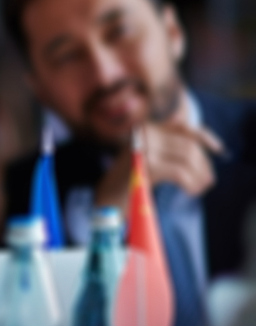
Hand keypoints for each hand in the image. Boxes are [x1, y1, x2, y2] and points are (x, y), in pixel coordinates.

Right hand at [95, 121, 224, 206]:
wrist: (107, 197)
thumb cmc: (130, 180)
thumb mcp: (151, 157)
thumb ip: (171, 148)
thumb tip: (208, 148)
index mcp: (146, 128)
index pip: (183, 127)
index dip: (205, 136)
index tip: (219, 149)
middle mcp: (145, 133)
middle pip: (188, 145)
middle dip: (204, 164)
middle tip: (208, 181)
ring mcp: (146, 147)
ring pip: (188, 158)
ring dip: (200, 176)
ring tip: (200, 188)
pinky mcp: (148, 165)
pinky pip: (181, 173)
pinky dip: (191, 184)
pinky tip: (191, 191)